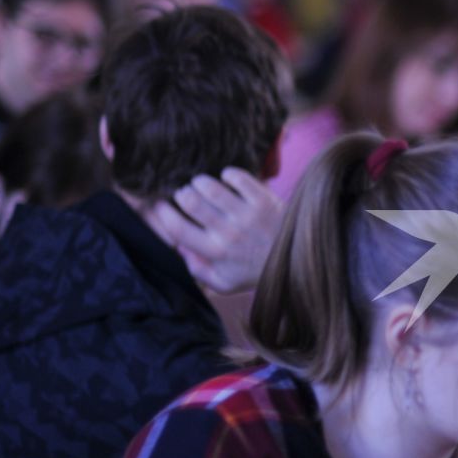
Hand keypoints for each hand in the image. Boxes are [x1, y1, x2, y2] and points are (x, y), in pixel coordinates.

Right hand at [149, 169, 283, 294]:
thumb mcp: (224, 282)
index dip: (163, 214)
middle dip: (182, 194)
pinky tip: (227, 179)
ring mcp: (247, 215)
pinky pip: (237, 177)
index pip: (177, 230)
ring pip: (210, 187)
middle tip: (186, 194)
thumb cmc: (254, 271)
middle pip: (190, 202)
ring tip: (201, 184)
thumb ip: (197, 270)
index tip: (161, 206)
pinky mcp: (264, 200)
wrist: (296, 260)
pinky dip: (228, 175)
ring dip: (200, 182)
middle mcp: (229, 233)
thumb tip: (177, 250)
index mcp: (215, 253)